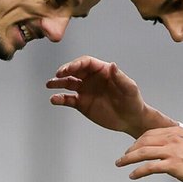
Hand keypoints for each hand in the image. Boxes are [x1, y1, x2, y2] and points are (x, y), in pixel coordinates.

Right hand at [47, 56, 163, 136]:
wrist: (131, 119)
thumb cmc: (133, 101)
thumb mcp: (129, 88)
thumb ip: (120, 77)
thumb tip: (112, 65)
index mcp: (102, 71)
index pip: (86, 63)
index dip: (76, 64)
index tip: (69, 69)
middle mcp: (92, 79)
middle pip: (75, 71)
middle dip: (65, 71)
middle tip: (58, 74)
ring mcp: (85, 91)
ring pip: (68, 83)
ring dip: (58, 83)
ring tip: (49, 84)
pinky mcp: (82, 104)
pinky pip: (68, 99)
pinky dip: (60, 99)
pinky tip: (54, 100)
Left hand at [116, 127, 182, 181]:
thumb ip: (177, 144)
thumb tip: (166, 153)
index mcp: (176, 131)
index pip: (151, 133)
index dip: (138, 141)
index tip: (132, 148)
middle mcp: (172, 138)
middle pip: (144, 141)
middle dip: (130, 149)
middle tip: (122, 157)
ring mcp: (172, 151)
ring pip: (143, 152)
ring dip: (128, 158)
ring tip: (120, 164)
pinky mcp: (172, 165)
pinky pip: (149, 167)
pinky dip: (138, 171)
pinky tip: (132, 175)